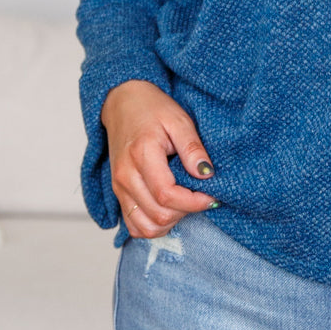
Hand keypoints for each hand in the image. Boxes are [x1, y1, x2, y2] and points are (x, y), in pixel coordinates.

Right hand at [101, 80, 218, 237]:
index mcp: (141, 155)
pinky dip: (153, 225)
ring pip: (145, 227)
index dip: (193, 202)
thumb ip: (192, 148)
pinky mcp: (118, 193)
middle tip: (200, 196)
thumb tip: (206, 175)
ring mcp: (119, 187)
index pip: (167, 195)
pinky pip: (134, 225)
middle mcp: (125, 176)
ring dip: (171, 222)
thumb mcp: (179, 120)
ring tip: (185, 202)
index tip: (212, 196)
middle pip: (158, 215)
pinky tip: (169, 209)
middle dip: (186, 212)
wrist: (122, 102)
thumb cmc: (152, 108)